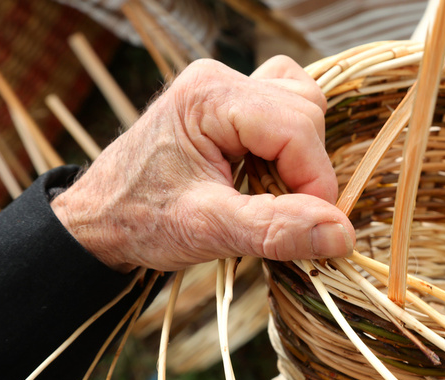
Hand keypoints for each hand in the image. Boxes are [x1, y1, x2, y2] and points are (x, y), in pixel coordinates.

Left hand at [51, 56, 354, 271]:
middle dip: (307, 171)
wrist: (100, 219)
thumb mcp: (208, 229)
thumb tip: (343, 234)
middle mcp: (220, 79)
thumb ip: (276, 229)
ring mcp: (226, 88)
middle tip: (282, 213)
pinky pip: (287, 109)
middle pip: (306, 113)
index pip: (297, 128)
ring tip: (270, 192)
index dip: (315, 182)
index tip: (313, 229)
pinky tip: (268, 173)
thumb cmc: (142, 220)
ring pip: (303, 105)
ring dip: (302, 156)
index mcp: (210, 96)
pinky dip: (292, 144)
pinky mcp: (231, 104)